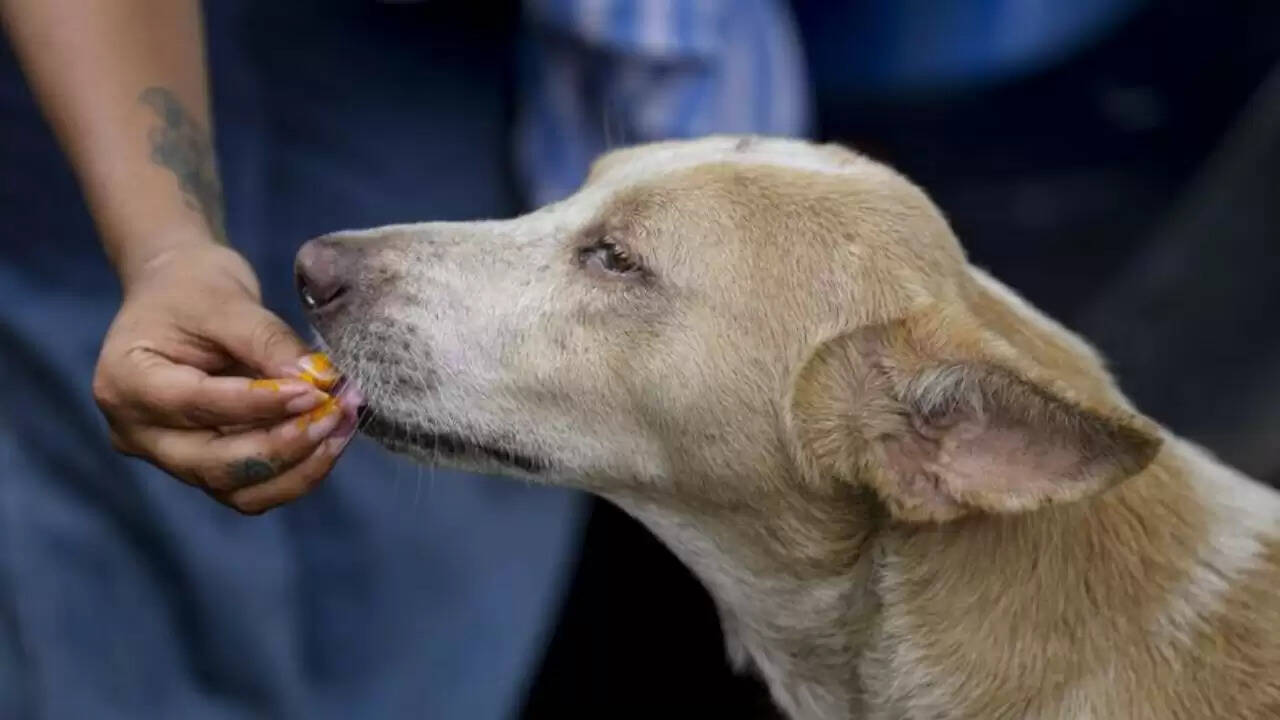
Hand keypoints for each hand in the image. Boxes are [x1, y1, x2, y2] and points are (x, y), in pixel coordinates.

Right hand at [93, 241, 357, 513]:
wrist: (179, 293)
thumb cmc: (193, 288)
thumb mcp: (228, 301)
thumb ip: (270, 342)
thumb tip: (320, 381)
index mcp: (125, 382)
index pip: (196, 406)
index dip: (260, 405)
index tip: (316, 390)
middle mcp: (138, 432)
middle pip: (215, 465)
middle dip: (285, 445)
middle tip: (337, 411)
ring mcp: (170, 457)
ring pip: (239, 490)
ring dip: (300, 466)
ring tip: (343, 423)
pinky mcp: (206, 466)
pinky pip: (254, 488)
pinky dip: (298, 470)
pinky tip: (332, 437)